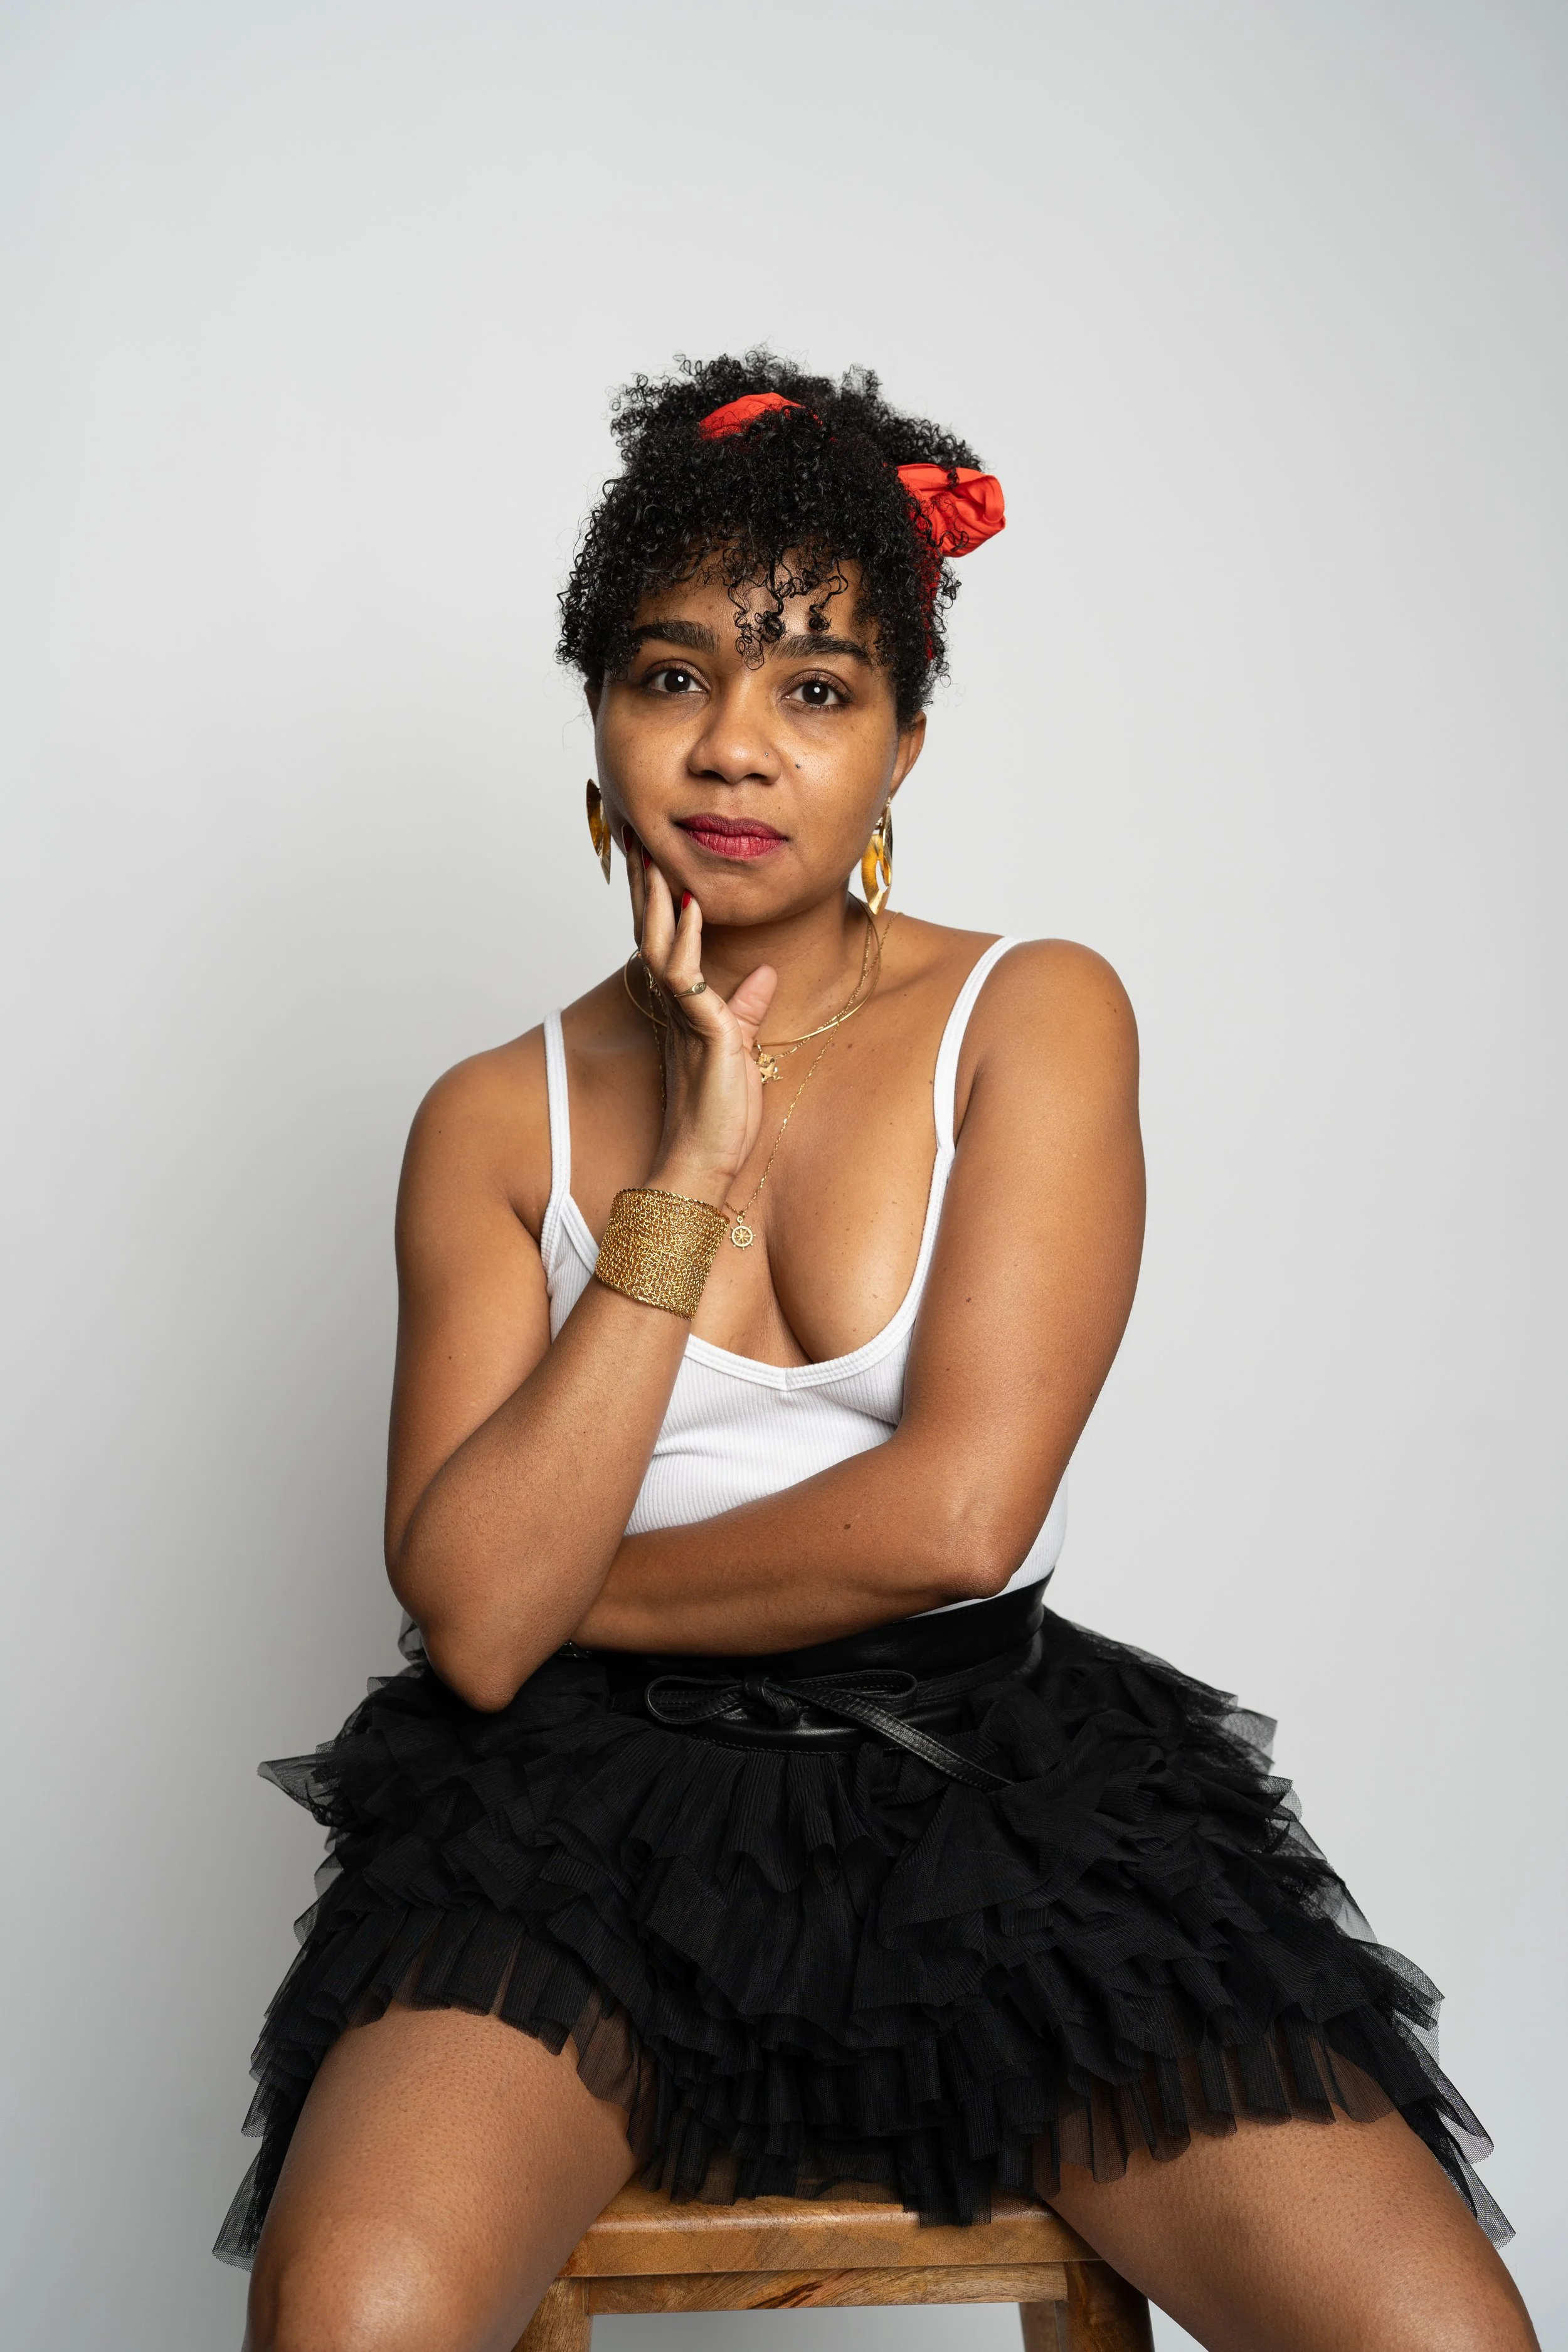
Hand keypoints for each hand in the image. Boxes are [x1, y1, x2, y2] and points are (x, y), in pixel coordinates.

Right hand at [626, 829, 776, 1203]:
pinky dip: (688, 935)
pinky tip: (690, 902)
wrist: (704, 1163)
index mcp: (682, 1007)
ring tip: (652, 852)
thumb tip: (764, 974)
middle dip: (643, 884)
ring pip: (658, 942)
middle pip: (650, 931)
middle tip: (636, 836)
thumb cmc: (720, 1118)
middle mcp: (673, 1006)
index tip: (653, 858)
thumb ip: (746, 1008)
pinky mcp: (699, 1029)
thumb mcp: (742, 1050)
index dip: (657, 900)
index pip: (664, 941)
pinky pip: (685, 973)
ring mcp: (681, 1015)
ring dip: (656, 896)